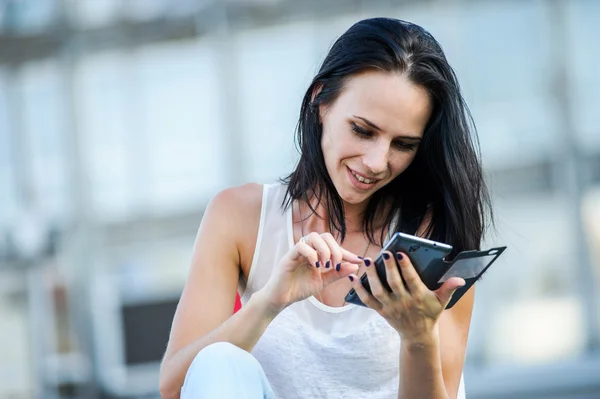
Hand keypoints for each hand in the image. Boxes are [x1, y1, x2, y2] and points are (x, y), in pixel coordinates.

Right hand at [261, 232, 361, 311]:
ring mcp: (298, 252)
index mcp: (316, 254)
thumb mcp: (323, 281)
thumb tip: (355, 266)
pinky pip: (301, 246)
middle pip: (324, 236)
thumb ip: (337, 273)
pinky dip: (311, 254)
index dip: (347, 252)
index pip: (333, 246)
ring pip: (313, 237)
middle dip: (335, 249)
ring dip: (324, 249)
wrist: (280, 299)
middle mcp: (308, 249)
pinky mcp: (289, 256)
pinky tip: (316, 266)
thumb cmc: (298, 289)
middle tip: (336, 265)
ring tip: (326, 265)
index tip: (358, 260)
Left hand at [348, 251, 464, 343]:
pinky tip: (354, 277)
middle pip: (394, 283)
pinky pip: (368, 300)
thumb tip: (460, 279)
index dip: (406, 267)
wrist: (419, 336)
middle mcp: (404, 302)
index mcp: (419, 297)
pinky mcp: (381, 311)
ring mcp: (390, 307)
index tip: (401, 254)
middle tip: (384, 253)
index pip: (412, 280)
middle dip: (389, 267)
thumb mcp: (442, 302)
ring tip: (368, 261)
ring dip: (372, 276)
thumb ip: (449, 288)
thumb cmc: (430, 314)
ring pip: (378, 291)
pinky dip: (359, 290)